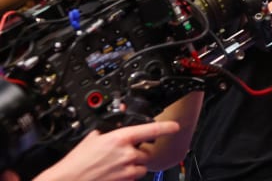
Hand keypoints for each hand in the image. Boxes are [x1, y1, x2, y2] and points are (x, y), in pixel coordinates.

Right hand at [35, 121, 179, 180]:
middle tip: (123, 154)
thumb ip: (109, 127)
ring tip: (118, 165)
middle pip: (146, 151)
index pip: (151, 130)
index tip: (175, 126)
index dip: (166, 127)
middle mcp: (127, 154)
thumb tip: (118, 114)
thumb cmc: (77, 162)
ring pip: (142, 166)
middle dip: (138, 153)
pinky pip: (135, 178)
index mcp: (120, 138)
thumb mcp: (93, 137)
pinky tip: (115, 173)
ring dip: (135, 165)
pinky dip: (129, 176)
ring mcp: (127, 170)